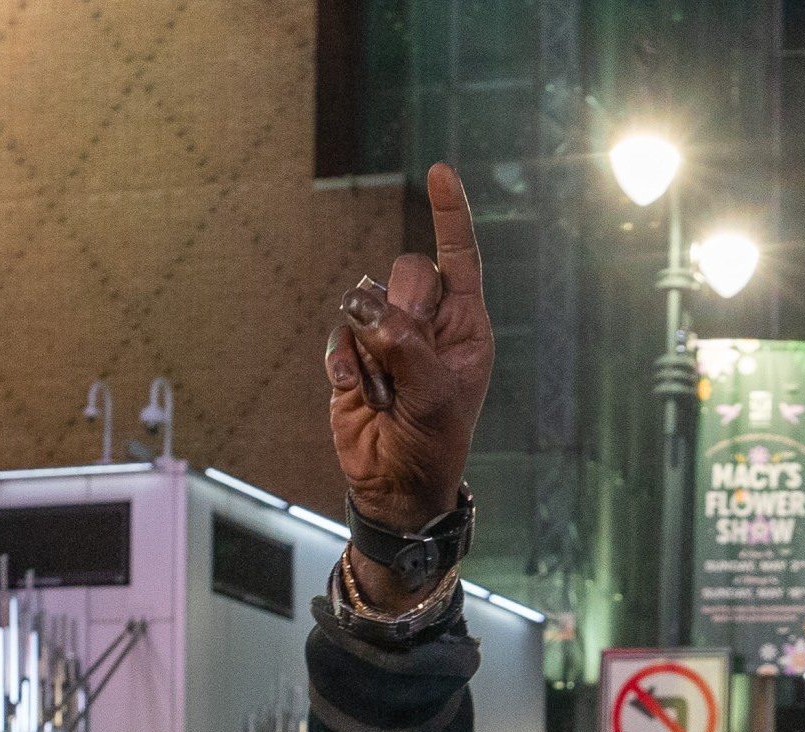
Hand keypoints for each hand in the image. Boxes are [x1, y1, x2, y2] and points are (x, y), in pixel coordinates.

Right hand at [324, 161, 491, 561]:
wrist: (395, 487)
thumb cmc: (433, 444)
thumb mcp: (433, 397)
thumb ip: (404, 345)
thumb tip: (362, 306)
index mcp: (465, 324)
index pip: (459, 255)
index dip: (449, 214)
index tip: (440, 171)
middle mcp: (428, 321)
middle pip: (403, 271)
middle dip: (402, 316)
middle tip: (408, 366)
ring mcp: (387, 334)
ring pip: (364, 303)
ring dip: (373, 354)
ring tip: (389, 394)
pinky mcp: (352, 353)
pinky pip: (339, 335)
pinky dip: (346, 368)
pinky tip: (359, 397)